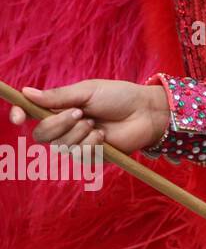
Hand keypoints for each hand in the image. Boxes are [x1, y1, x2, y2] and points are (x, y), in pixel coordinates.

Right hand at [8, 80, 169, 155]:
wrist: (145, 112)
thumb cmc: (119, 96)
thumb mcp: (87, 91)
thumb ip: (58, 96)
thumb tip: (25, 92)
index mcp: (61, 108)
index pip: (30, 114)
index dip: (19, 115)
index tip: (17, 117)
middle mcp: (65, 127)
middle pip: (41, 134)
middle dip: (58, 124)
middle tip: (80, 113)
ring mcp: (76, 143)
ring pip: (59, 146)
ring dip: (78, 133)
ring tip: (96, 123)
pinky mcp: (90, 157)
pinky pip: (78, 155)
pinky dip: (90, 144)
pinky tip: (103, 136)